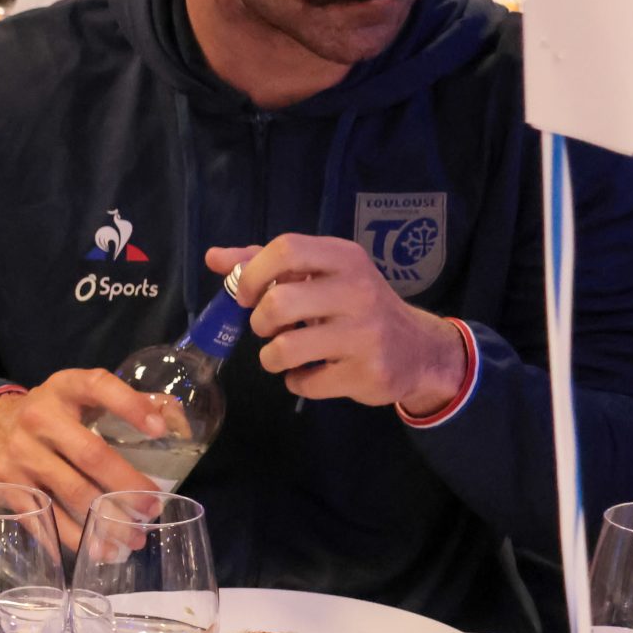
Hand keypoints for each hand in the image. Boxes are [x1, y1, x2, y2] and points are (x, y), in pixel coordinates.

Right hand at [0, 371, 167, 551]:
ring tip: (133, 540)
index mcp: (64, 389)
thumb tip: (176, 424)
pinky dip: (70, 540)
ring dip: (106, 522)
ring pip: (70, 493)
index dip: (130, 406)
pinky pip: (42, 519)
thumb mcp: (81, 396)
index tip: (160, 432)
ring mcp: (20, 455)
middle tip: (152, 509)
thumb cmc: (54, 414)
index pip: (98, 387)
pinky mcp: (8, 487)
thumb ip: (128, 403)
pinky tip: (96, 552)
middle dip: (126, 486)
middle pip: (90, 455)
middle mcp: (39, 419)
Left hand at [207, 238, 468, 416]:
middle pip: (278, 303)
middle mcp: (358, 291)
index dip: (253, 273)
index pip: (286, 249)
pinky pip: (305, 383)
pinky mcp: (368, 373)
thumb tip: (213, 257)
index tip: (247, 295)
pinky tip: (312, 373)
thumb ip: (267, 264)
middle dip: (260, 322)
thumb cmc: (356, 306)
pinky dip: (297, 382)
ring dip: (272, 357)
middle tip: (269, 328)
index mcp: (345, 258)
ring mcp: (366, 334)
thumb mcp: (322, 275)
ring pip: (285, 348)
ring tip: (285, 354)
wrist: (418, 350)